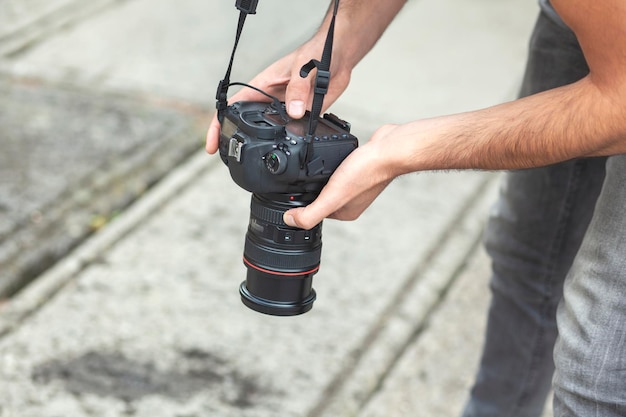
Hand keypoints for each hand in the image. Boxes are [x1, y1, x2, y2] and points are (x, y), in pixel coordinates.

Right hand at [205, 38, 350, 153]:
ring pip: (269, 132)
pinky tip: (289, 156)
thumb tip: (293, 112)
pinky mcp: (302, 117)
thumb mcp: (304, 67)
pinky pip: (292, 134)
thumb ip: (298, 89)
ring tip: (254, 163)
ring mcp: (285, 110)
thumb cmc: (316, 52)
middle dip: (236, 142)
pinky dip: (289, 145)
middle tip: (229, 160)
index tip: (212, 143)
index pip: (232, 107)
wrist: (340, 56)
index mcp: (262, 86)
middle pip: (247, 124)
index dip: (219, 124)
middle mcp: (270, 100)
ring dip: (263, 146)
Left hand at [283, 125, 398, 229]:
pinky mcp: (359, 168)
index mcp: (344, 213)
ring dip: (321, 172)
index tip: (293, 187)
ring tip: (317, 162)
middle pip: (321, 195)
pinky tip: (332, 155)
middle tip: (305, 171)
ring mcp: (357, 184)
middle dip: (311, 184)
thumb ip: (311, 212)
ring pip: (330, 181)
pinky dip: (332, 162)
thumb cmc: (367, 172)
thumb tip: (289, 221)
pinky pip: (339, 168)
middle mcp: (351, 200)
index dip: (302, 200)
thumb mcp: (332, 196)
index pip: (314, 211)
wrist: (390, 149)